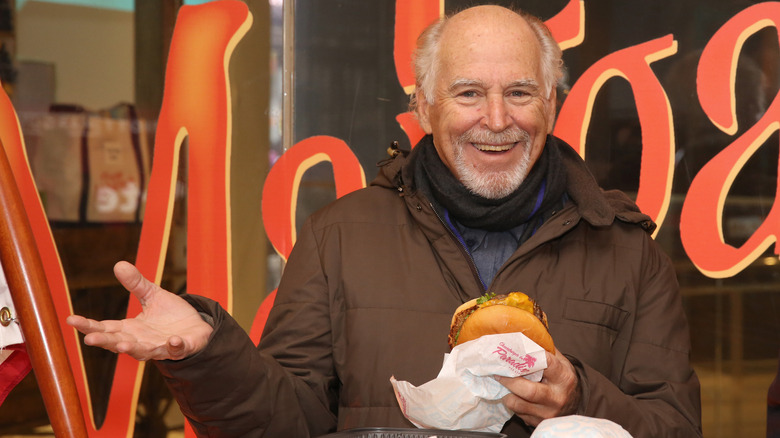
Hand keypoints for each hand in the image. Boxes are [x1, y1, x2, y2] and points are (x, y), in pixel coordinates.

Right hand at [66, 261, 213, 360]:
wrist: (196, 327)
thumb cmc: (170, 315)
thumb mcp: (152, 295)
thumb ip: (136, 284)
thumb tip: (119, 264)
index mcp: (130, 329)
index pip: (105, 328)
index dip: (88, 325)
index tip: (71, 319)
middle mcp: (141, 341)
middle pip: (118, 342)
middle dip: (105, 341)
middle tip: (89, 339)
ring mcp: (159, 347)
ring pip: (143, 351)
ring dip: (133, 349)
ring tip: (122, 345)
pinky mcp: (180, 349)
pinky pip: (176, 350)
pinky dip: (174, 347)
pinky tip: (172, 341)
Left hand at [495, 348, 580, 426]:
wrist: (573, 402)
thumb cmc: (561, 377)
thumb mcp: (559, 361)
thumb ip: (542, 349)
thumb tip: (518, 336)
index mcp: (564, 378)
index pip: (546, 364)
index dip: (527, 356)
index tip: (513, 351)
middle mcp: (557, 397)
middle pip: (528, 390)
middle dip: (509, 380)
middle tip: (498, 372)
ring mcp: (548, 413)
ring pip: (518, 404)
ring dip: (506, 393)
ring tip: (502, 383)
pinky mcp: (539, 423)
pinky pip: (518, 413)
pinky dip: (512, 403)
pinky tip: (511, 394)